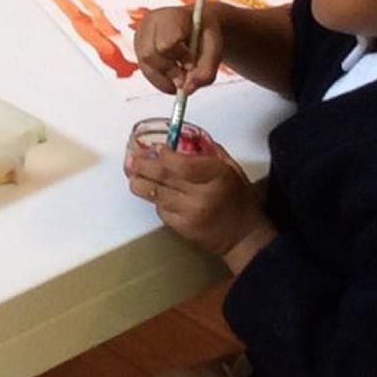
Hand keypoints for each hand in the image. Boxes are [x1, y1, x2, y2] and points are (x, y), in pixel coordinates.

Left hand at [127, 142, 267, 255]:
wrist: (243, 236)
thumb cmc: (239, 200)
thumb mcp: (232, 169)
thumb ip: (210, 153)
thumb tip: (185, 139)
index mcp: (217, 177)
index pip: (183, 165)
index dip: (165, 155)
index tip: (158, 149)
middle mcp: (201, 195)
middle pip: (163, 177)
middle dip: (143, 165)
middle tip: (133, 159)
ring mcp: (189, 213)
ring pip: (156, 194)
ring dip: (140, 183)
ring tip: (133, 174)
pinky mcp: (181, 228)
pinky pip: (160, 210)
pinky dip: (155, 200)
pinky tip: (156, 193)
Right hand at [135, 3, 222, 95]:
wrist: (196, 24)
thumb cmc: (205, 33)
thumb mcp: (214, 48)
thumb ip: (206, 70)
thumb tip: (187, 90)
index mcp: (170, 15)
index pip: (166, 42)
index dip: (179, 59)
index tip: (191, 65)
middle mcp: (149, 23)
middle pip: (150, 54)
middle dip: (168, 72)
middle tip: (184, 80)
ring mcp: (140, 36)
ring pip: (145, 65)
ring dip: (164, 79)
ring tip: (181, 78)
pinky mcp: (138, 49)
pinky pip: (145, 71)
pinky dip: (160, 80)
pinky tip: (172, 78)